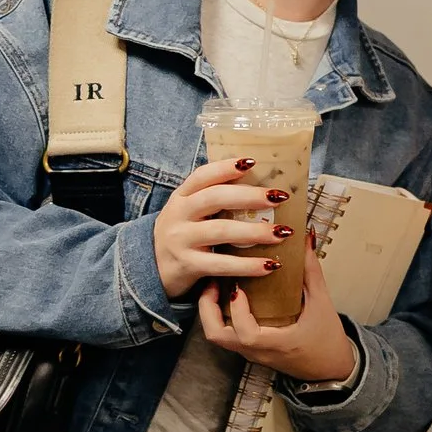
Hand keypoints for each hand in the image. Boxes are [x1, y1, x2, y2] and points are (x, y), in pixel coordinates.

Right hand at [155, 157, 294, 303]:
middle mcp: (178, 214)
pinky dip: (248, 265)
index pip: (202, 176)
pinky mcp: (187, 265)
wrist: (150, 270)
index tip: (252, 162)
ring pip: (221, 231)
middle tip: (279, 197)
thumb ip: (212, 200)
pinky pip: (221, 264)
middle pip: (215, 198)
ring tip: (282, 233)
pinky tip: (269, 265)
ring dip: (255, 232)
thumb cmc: (181, 236)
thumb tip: (260, 188)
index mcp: (181, 196)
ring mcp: (181, 240)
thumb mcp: (188, 212)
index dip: (225, 167)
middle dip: (249, 196)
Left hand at [198, 245, 359, 383]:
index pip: (245, 333)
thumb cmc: (327, 341)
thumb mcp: (322, 303)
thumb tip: (305, 240)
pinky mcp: (250, 350)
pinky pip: (227, 334)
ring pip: (217, 336)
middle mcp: (256, 351)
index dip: (237, 310)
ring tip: (218, 285)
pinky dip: (220, 315)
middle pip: (216, 336)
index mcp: (275, 344)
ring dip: (211, 310)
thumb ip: (311, 271)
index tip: (238, 288)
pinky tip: (229, 295)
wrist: (331, 369)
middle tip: (213, 281)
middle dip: (207, 307)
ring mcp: (250, 353)